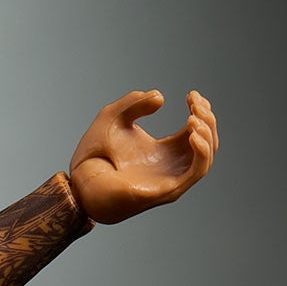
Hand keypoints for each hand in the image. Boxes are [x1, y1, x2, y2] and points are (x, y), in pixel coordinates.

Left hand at [67, 88, 217, 224]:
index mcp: (163, 151)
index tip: (191, 95)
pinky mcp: (167, 190)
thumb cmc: (92, 154)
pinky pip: (196, 171)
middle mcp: (170, 166)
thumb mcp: (114, 117)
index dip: (200, 110)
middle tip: (194, 103)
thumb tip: (160, 97)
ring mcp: (170, 179)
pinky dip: (201, 151)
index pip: (196, 130)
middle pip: (207, 142)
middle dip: (207, 119)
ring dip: (207, 134)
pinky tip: (192, 134)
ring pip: (206, 157)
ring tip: (193, 118)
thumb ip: (134, 103)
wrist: (79, 181)